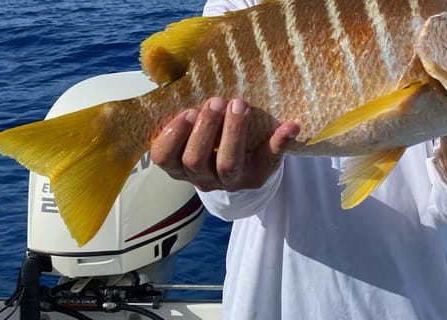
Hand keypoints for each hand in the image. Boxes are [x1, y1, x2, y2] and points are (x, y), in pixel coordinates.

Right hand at [151, 98, 299, 191]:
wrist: (244, 165)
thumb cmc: (209, 135)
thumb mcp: (189, 123)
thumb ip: (173, 94)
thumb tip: (155, 55)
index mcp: (180, 166)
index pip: (165, 158)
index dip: (172, 136)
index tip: (187, 111)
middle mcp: (203, 177)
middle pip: (196, 160)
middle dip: (205, 129)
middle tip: (217, 101)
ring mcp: (232, 180)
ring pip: (228, 164)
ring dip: (233, 132)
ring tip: (239, 104)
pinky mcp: (260, 174)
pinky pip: (271, 160)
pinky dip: (281, 142)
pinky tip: (290, 125)